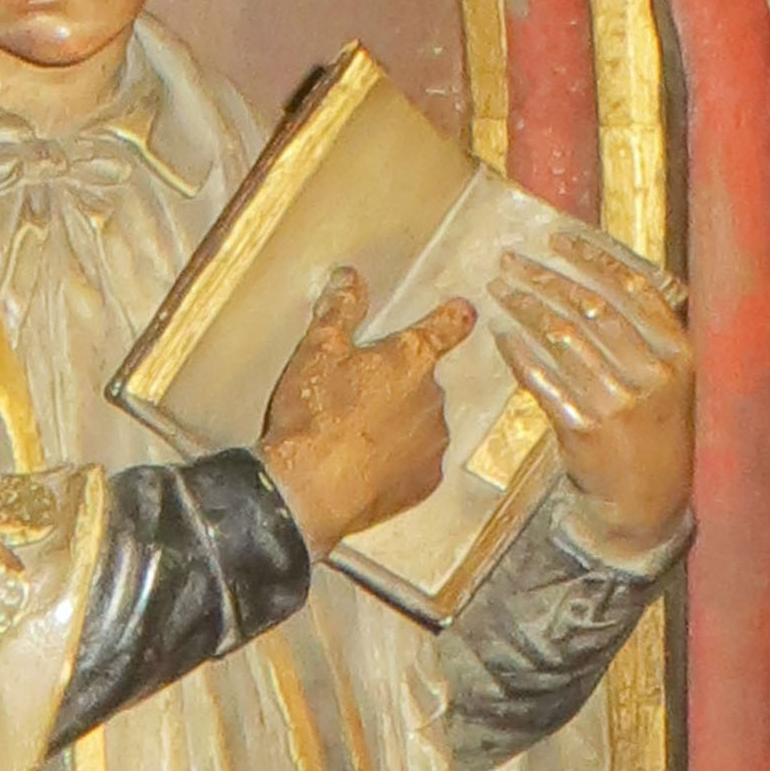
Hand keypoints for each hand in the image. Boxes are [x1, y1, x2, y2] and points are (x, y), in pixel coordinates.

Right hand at [259, 268, 476, 558]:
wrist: (308, 492)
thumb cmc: (314, 417)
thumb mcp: (317, 352)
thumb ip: (340, 310)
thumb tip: (350, 277)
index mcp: (410, 359)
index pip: (446, 327)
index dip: (453, 317)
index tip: (461, 312)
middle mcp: (433, 398)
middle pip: (422, 381)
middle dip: (396, 385)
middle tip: (354, 399)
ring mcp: (433, 442)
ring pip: (420, 422)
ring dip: (397, 424)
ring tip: (354, 438)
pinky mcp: (425, 482)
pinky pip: (416, 462)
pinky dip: (397, 462)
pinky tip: (365, 466)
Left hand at [493, 229, 695, 563]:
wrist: (648, 505)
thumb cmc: (655, 437)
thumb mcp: (670, 383)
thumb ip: (645, 338)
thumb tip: (596, 284)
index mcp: (679, 353)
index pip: (634, 288)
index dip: (593, 258)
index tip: (557, 239)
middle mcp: (652, 373)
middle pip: (591, 307)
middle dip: (545, 278)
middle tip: (511, 260)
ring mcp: (619, 402)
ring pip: (563, 338)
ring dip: (525, 308)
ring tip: (499, 290)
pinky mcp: (585, 429)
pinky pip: (544, 380)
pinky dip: (519, 353)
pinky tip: (501, 334)